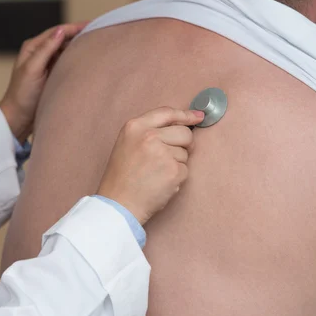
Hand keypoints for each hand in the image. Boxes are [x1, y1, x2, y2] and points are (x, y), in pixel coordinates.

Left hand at [0, 22, 87, 142]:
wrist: (18, 118)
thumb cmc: (21, 95)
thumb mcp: (32, 69)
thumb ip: (45, 49)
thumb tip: (60, 31)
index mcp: (32, 48)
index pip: (57, 31)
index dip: (74, 27)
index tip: (92, 24)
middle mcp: (39, 53)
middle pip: (63, 39)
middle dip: (79, 35)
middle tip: (99, 33)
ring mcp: (46, 64)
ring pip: (65, 50)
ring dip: (78, 47)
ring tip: (96, 45)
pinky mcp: (51, 75)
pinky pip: (66, 63)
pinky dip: (75, 60)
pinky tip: (87, 61)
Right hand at [97, 107, 204, 224]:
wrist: (118, 203)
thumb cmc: (121, 177)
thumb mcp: (127, 144)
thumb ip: (148, 131)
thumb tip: (182, 124)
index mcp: (135, 127)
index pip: (167, 113)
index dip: (185, 115)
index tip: (197, 117)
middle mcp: (148, 136)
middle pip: (184, 132)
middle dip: (184, 145)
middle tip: (168, 158)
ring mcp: (162, 153)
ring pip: (186, 152)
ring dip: (176, 163)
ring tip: (156, 173)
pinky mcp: (173, 170)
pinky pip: (186, 169)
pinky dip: (177, 177)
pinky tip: (161, 183)